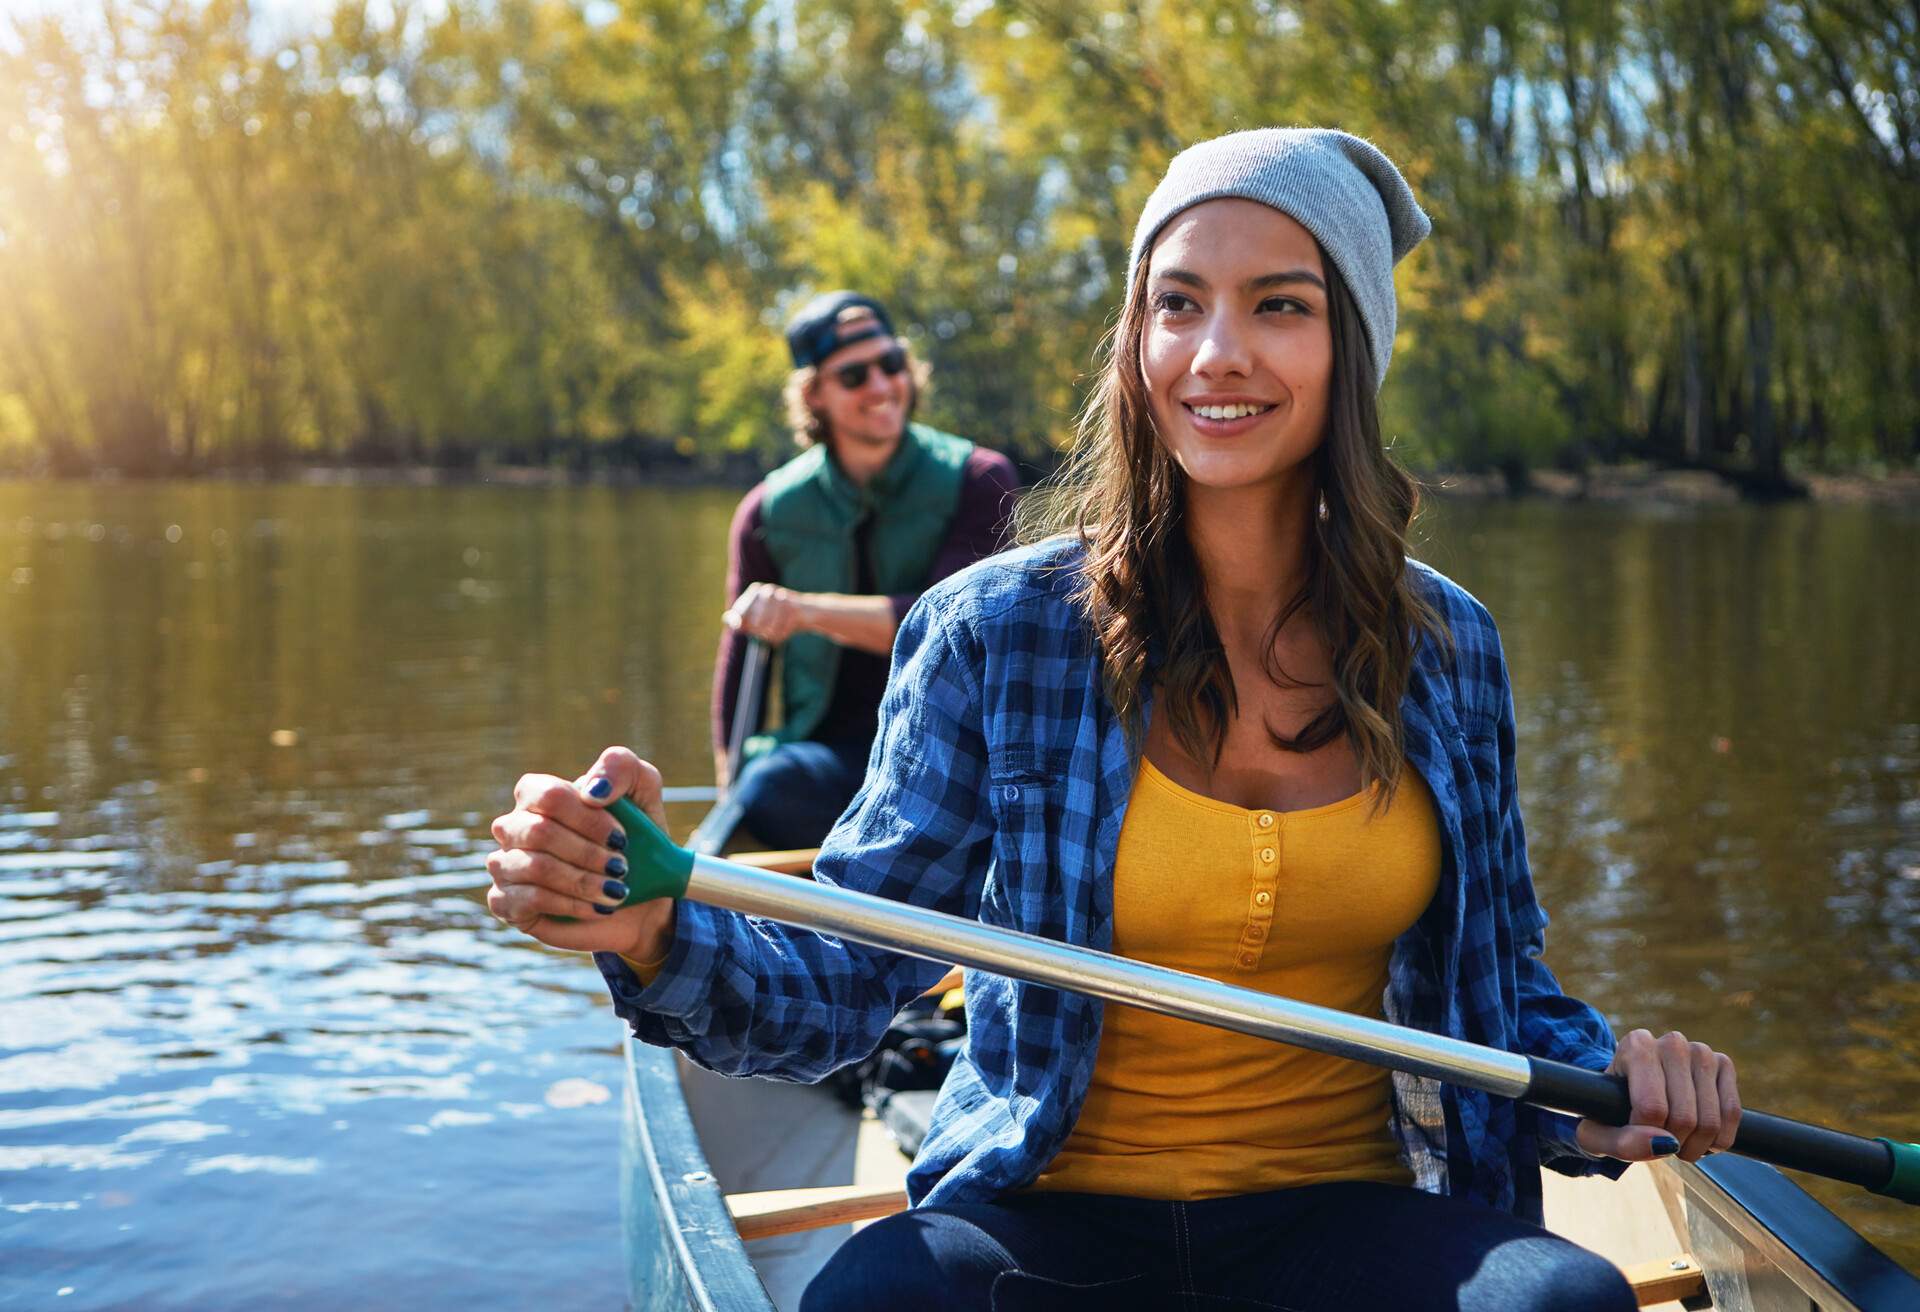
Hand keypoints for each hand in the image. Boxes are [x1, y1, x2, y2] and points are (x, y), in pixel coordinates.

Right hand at [486, 747, 676, 958]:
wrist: (643, 894)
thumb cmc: (638, 837)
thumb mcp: (642, 791)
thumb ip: (621, 768)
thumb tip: (592, 790)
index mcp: (538, 794)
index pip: (548, 795)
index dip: (587, 819)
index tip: (622, 839)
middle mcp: (514, 827)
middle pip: (538, 831)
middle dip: (588, 853)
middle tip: (621, 868)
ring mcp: (505, 864)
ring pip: (535, 867)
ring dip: (583, 881)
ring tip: (615, 891)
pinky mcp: (506, 903)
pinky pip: (529, 900)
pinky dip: (571, 905)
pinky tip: (597, 907)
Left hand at [724, 582, 811, 644]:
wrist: (806, 612)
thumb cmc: (778, 617)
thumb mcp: (757, 618)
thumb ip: (740, 620)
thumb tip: (726, 619)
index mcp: (755, 591)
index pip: (740, 614)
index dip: (742, 626)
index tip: (745, 629)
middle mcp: (767, 591)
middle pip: (754, 623)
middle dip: (759, 632)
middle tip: (765, 634)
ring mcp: (781, 598)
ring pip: (768, 627)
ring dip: (772, 634)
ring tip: (775, 634)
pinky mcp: (794, 608)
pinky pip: (782, 628)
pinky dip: (783, 634)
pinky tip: (787, 631)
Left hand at [1575, 1029, 1741, 1162]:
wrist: (1632, 1098)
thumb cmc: (1610, 1115)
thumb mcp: (1598, 1134)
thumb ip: (1622, 1143)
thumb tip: (1665, 1144)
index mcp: (1636, 1046)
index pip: (1652, 1108)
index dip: (1645, 1135)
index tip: (1633, 1132)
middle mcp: (1672, 1042)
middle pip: (1684, 1118)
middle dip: (1673, 1145)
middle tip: (1659, 1143)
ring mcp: (1701, 1051)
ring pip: (1710, 1120)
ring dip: (1696, 1147)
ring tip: (1677, 1143)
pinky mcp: (1723, 1064)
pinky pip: (1732, 1114)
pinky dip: (1718, 1139)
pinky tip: (1700, 1138)